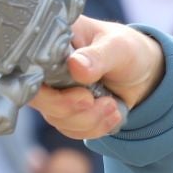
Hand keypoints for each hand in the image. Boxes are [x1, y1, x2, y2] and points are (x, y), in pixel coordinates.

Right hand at [27, 17, 166, 140]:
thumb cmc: (127, 49)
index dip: (44, 88)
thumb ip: (97, 57)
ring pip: (57, 119)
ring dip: (89, 119)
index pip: (28, 67)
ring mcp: (54, 92)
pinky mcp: (66, 112)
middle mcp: (46, 68)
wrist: (143, 72)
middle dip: (69, 107)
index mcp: (51, 42)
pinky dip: (95, 127)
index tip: (79, 93)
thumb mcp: (118, 47)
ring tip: (112, 104)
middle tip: (93, 100)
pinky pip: (72, 130)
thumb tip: (75, 66)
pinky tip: (113, 113)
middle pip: (38, 99)